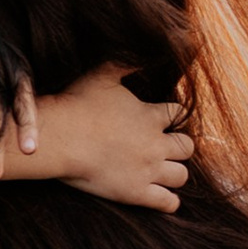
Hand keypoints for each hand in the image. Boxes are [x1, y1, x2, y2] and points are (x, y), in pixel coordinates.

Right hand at [29, 65, 193, 210]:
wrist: (60, 138)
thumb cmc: (76, 105)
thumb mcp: (103, 75)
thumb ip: (127, 62)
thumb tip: (146, 47)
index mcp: (150, 115)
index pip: (179, 113)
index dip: (174, 115)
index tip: (164, 119)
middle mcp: (155, 143)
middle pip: (187, 147)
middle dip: (180, 146)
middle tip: (166, 147)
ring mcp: (148, 170)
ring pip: (182, 175)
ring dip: (175, 172)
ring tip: (164, 171)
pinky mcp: (136, 193)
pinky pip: (167, 202)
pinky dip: (169, 201)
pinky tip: (163, 197)